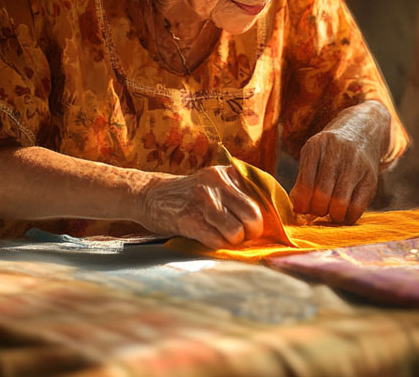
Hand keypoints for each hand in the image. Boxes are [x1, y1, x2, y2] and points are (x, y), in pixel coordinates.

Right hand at [135, 166, 263, 247]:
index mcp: (228, 173)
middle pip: (252, 214)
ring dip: (234, 240)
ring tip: (228, 238)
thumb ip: (239, 194)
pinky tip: (213, 240)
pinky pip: (216, 239)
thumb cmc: (189, 195)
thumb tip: (268, 218)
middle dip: (252, 231)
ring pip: (236, 230)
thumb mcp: (216, 184)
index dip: (264, 214)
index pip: (261, 195)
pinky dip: (219, 245)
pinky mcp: (188, 218)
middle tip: (244, 235)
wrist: (150, 195)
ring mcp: (203, 199)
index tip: (260, 224)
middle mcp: (217, 183)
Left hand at [290, 102, 386, 223]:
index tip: (303, 210)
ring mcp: (357, 165)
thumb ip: (302, 181)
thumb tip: (298, 209)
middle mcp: (337, 153)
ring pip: (340, 203)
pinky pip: (357, 207)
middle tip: (318, 210)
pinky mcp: (371, 179)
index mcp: (316, 147)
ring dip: (332, 215)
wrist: (361, 133)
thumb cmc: (330, 152)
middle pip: (322, 194)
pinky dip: (347, 217)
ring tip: (330, 212)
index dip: (302, 203)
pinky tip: (344, 213)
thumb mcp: (312, 156)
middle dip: (317, 210)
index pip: (306, 183)